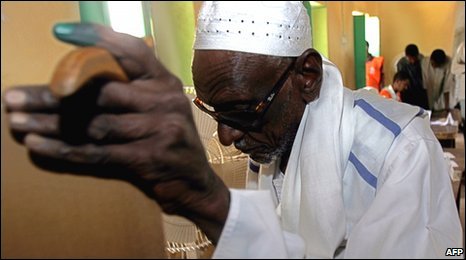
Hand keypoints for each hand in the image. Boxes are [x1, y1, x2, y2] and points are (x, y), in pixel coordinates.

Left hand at [3, 23, 228, 242]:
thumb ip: (131, 89)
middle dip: (51, 95)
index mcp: (165, 82)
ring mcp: (160, 128)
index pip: (132, 51)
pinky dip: (63, 149)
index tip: (60, 33)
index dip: (97, 38)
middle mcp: (165, 100)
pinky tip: (37, 143)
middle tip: (13, 97)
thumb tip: (78, 78)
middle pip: (100, 91)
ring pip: (93, 123)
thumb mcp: (159, 106)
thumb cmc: (167, 139)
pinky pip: (97, 151)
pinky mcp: (150, 157)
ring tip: (16, 120)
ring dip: (50, 123)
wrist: (194, 181)